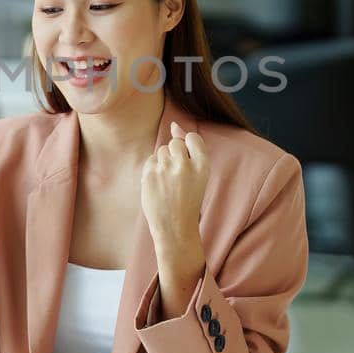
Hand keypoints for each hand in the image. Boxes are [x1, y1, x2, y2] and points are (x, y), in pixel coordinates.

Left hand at [140, 121, 208, 285]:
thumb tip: (174, 125)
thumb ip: (189, 149)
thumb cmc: (188, 200)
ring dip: (162, 162)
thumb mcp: (198, 176)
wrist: (175, 228)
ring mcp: (166, 169)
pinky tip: (158, 185)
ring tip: (168, 183)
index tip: (186, 161)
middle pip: (175, 143)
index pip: (192, 138)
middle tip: (177, 178)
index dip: (188, 147)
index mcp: (203, 166)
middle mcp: (185, 165)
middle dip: (174, 155)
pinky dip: (152, 170)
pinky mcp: (150, 174)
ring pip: (161, 151)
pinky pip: (150, 160)